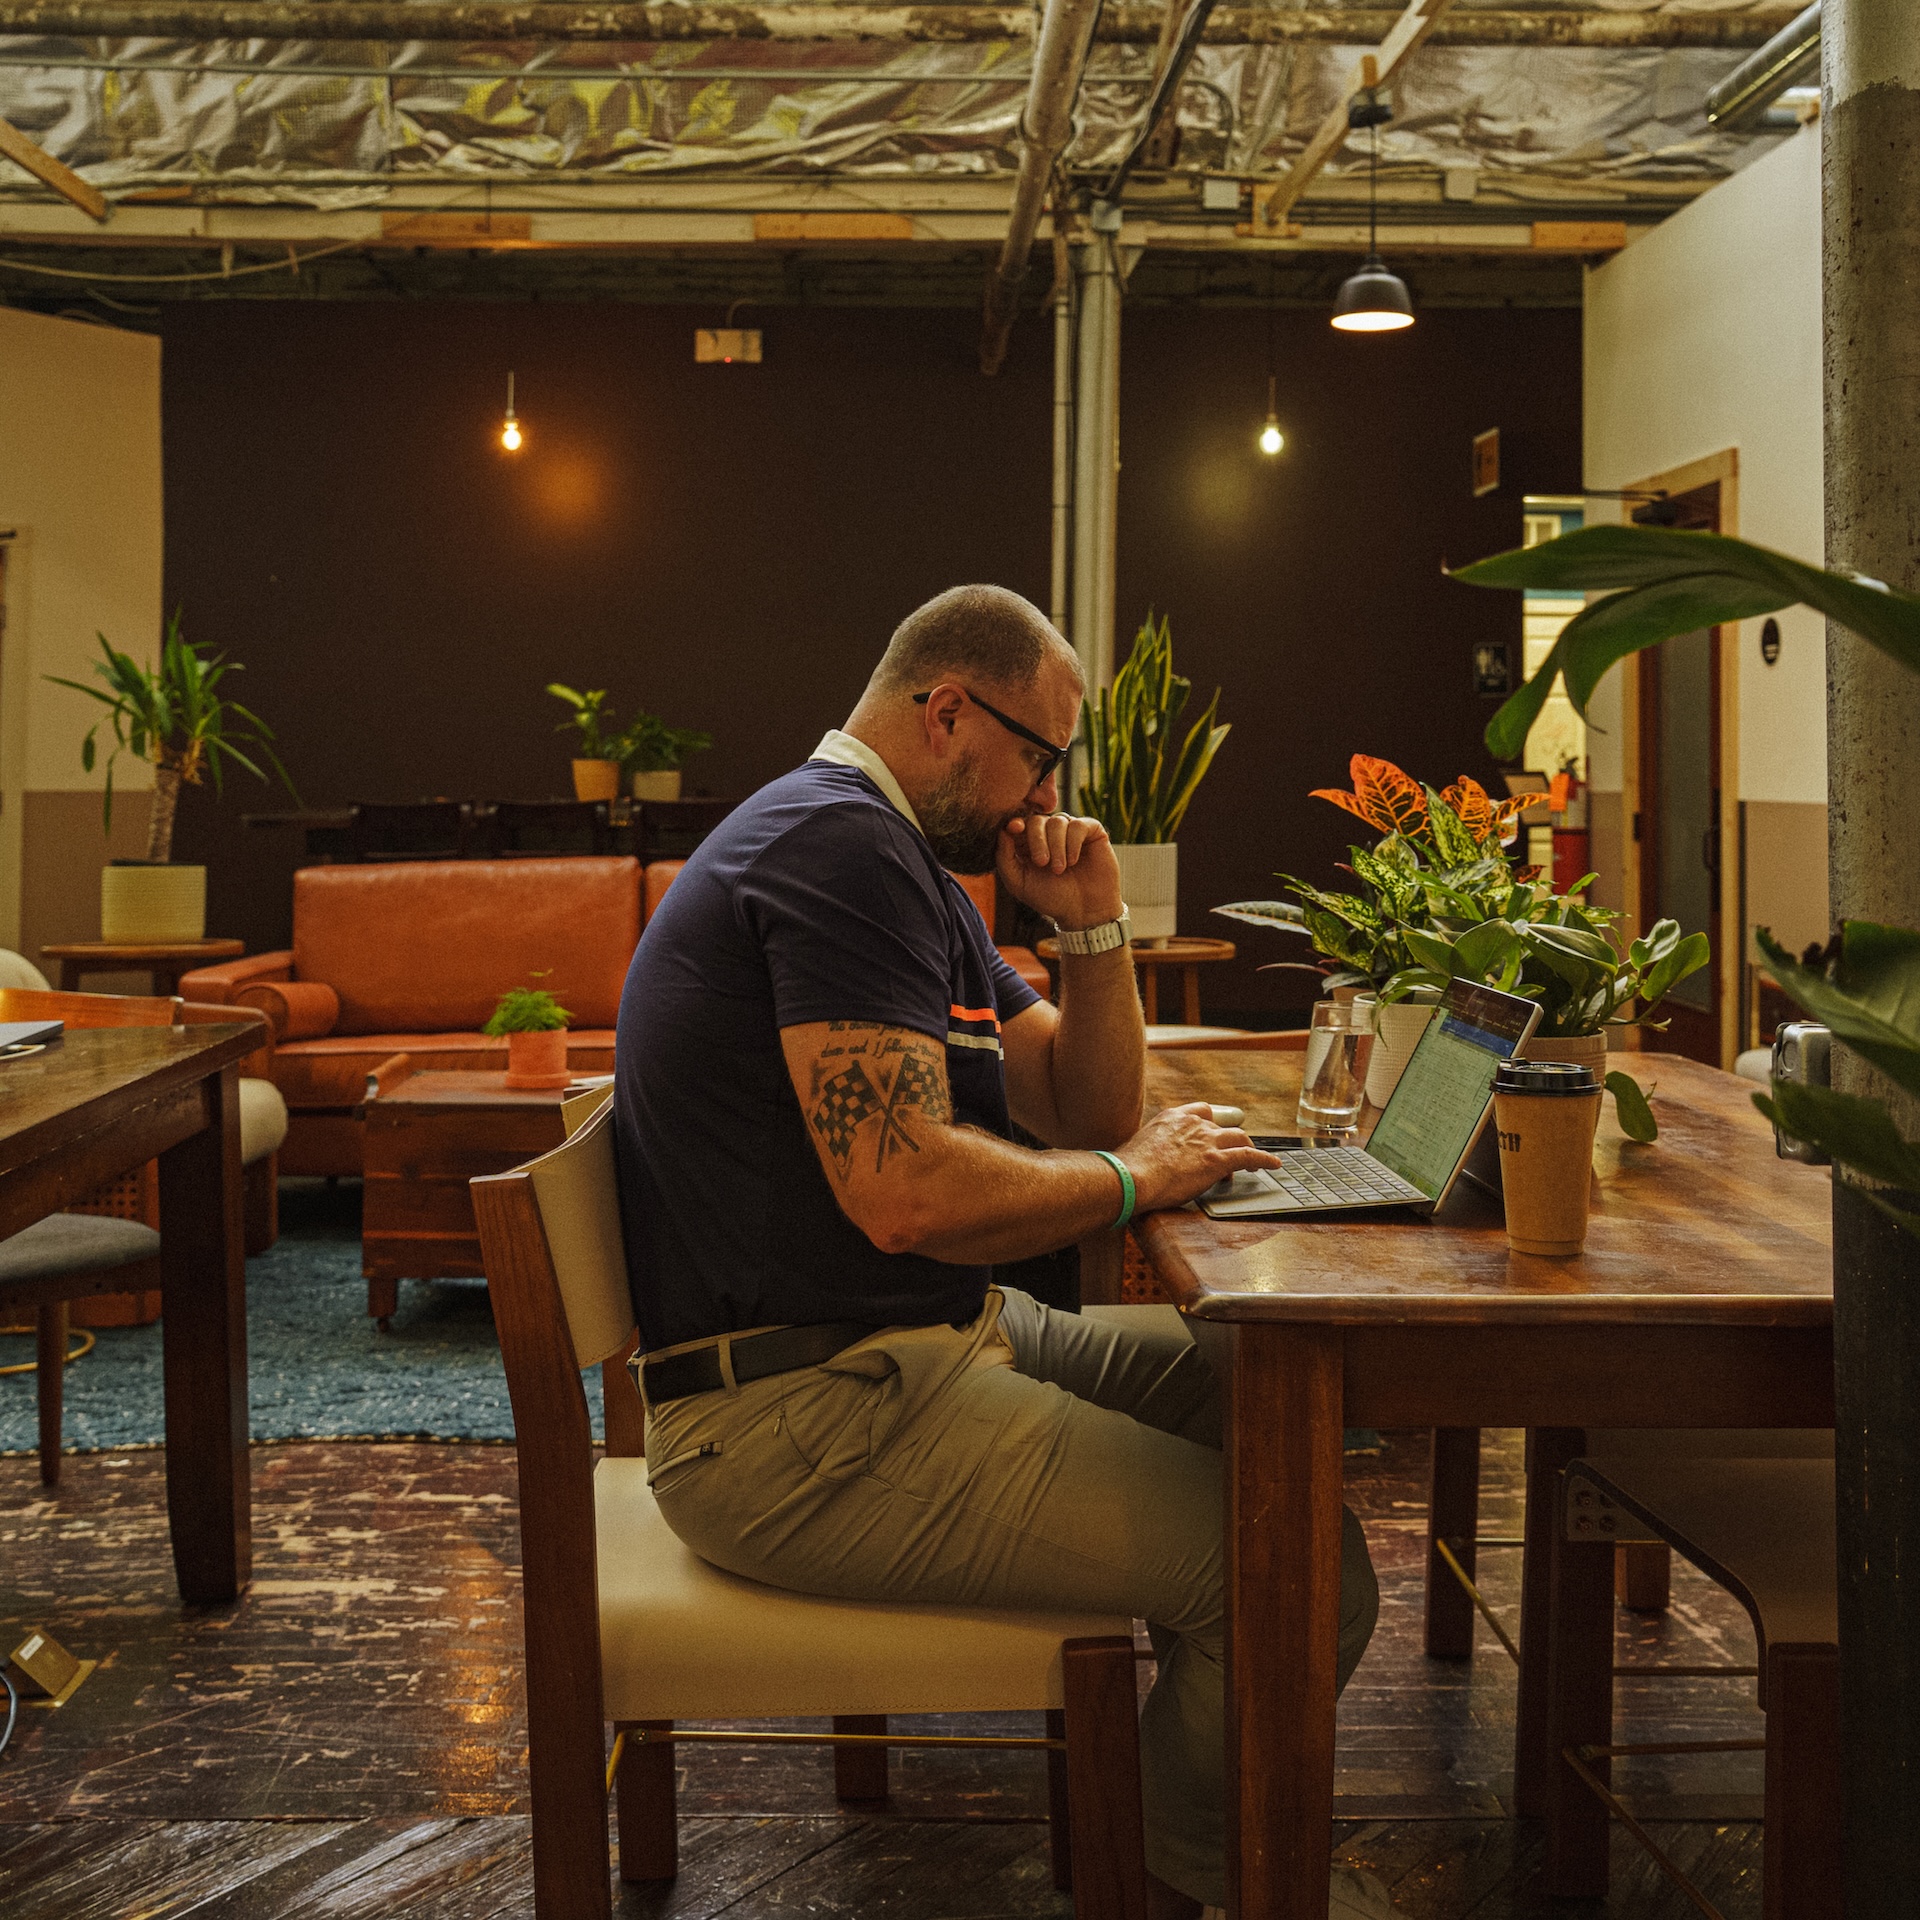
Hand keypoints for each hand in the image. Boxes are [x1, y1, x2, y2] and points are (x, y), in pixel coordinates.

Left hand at [996, 812, 1124, 930]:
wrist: (1084, 911)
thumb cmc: (1051, 898)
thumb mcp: (1019, 882)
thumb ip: (1004, 858)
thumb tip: (1002, 830)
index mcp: (1028, 843)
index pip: (1018, 824)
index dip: (1015, 823)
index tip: (1015, 828)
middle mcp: (1049, 834)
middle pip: (1036, 820)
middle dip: (1036, 839)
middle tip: (1042, 863)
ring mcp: (1070, 831)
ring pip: (1057, 821)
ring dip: (1056, 846)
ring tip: (1060, 869)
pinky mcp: (1091, 831)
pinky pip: (1078, 825)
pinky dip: (1073, 843)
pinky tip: (1073, 861)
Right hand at [1112, 1103, 1282, 1213]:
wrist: (1130, 1178)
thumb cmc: (1127, 1170)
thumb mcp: (1138, 1148)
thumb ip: (1152, 1149)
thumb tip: (1149, 1162)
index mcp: (1172, 1117)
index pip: (1201, 1112)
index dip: (1211, 1123)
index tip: (1214, 1131)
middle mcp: (1193, 1124)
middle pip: (1223, 1124)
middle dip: (1232, 1136)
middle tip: (1235, 1149)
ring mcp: (1206, 1140)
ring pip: (1239, 1138)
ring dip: (1248, 1148)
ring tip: (1253, 1161)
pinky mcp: (1217, 1160)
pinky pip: (1249, 1156)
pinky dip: (1264, 1159)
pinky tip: (1273, 1165)